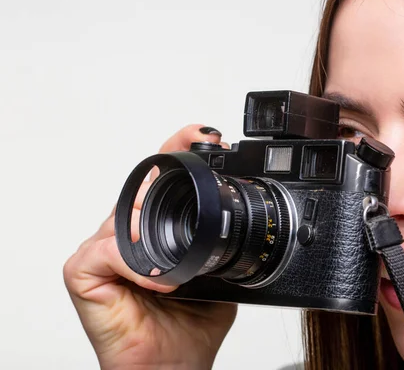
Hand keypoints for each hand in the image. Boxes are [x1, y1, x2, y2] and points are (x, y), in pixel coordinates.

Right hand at [64, 125, 235, 369]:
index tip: (207, 137)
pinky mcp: (83, 274)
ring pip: (123, 214)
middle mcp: (125, 234)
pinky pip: (107, 254)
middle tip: (199, 147)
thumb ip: (219, 248)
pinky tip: (160, 282)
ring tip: (179, 254)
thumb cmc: (188, 325)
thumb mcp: (216, 276)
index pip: (160, 180)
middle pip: (140, 185)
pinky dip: (136, 264)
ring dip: (154, 224)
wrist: (171, 367)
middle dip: (168, 162)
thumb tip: (241, 222)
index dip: (178, 150)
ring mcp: (102, 251)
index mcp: (154, 230)